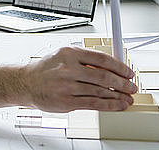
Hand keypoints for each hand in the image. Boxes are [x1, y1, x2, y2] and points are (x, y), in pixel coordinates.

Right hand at [21, 46, 136, 112]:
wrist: (26, 82)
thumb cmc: (46, 69)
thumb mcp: (63, 55)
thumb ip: (84, 59)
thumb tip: (110, 67)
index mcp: (70, 53)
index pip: (102, 59)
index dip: (120, 67)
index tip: (128, 72)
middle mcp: (69, 68)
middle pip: (104, 76)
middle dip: (122, 83)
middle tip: (132, 87)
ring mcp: (67, 86)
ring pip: (100, 91)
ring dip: (118, 96)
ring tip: (127, 98)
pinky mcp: (67, 101)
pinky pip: (94, 104)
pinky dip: (109, 105)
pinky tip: (117, 105)